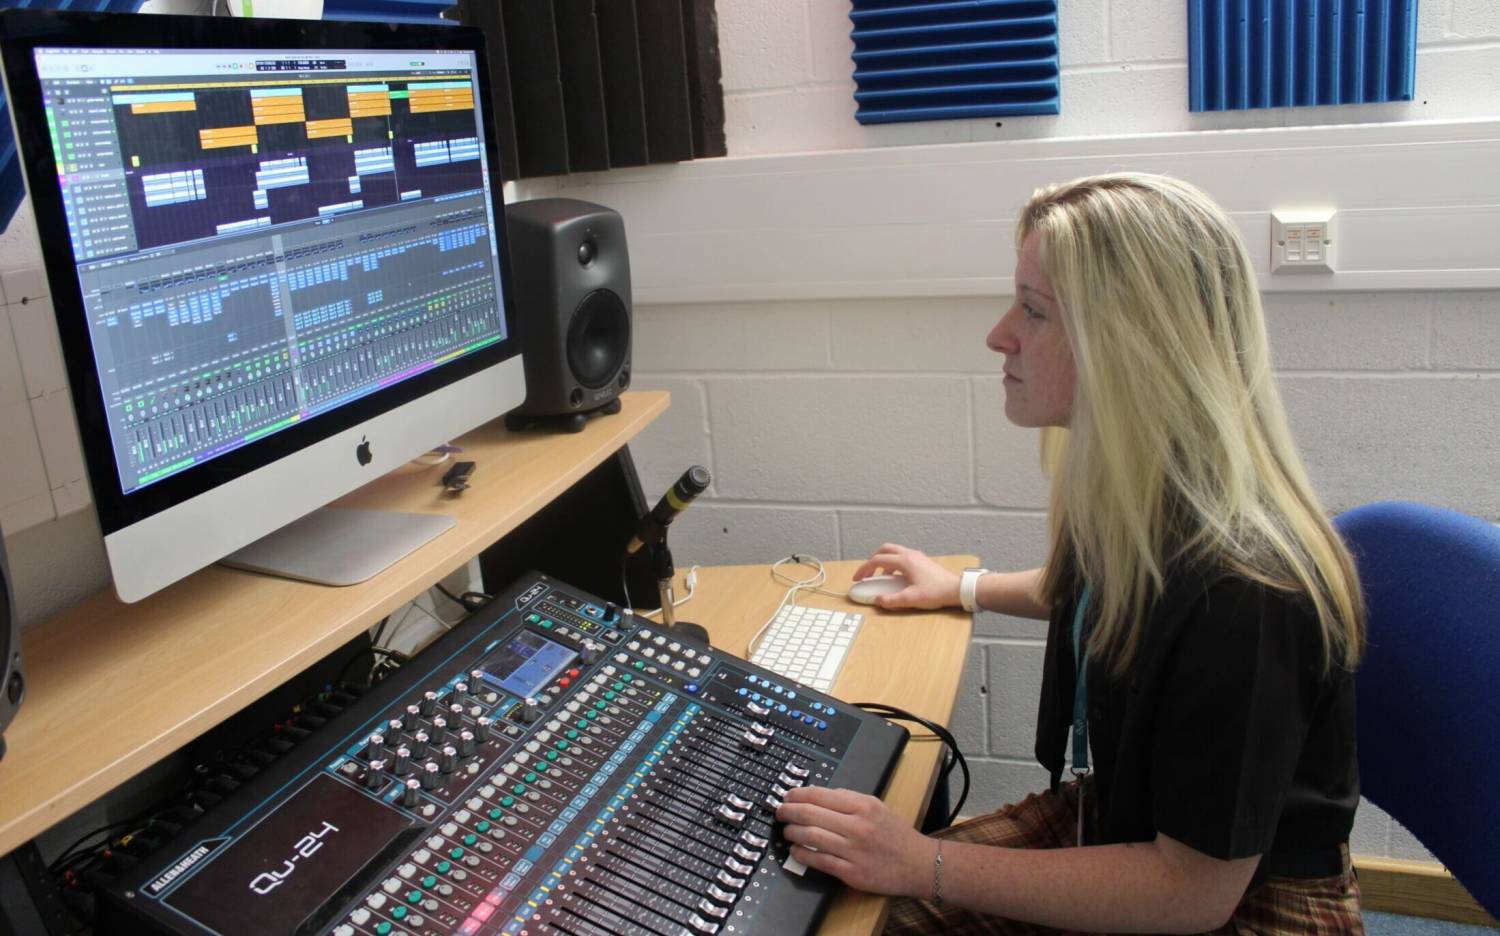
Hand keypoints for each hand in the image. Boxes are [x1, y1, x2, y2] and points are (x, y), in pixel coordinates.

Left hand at [776, 786, 931, 896]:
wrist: (919, 864)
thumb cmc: (897, 836)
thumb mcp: (877, 806)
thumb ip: (850, 799)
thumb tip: (820, 795)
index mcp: (863, 806)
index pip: (821, 795)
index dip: (798, 795)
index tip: (787, 796)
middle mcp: (858, 826)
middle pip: (811, 814)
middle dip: (789, 812)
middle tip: (780, 812)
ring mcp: (854, 850)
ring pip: (812, 837)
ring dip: (793, 833)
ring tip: (786, 831)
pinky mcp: (853, 872)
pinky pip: (820, 862)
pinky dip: (803, 855)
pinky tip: (796, 851)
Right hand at [851, 543, 961, 609]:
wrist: (956, 589)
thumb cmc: (937, 592)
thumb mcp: (911, 599)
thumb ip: (891, 600)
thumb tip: (878, 600)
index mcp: (905, 561)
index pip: (877, 560)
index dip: (864, 569)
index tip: (858, 578)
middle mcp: (910, 555)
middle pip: (884, 549)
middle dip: (872, 560)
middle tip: (867, 572)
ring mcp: (917, 556)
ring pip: (894, 551)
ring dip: (883, 562)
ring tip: (880, 577)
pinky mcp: (921, 561)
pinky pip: (902, 557)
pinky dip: (893, 564)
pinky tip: (896, 578)